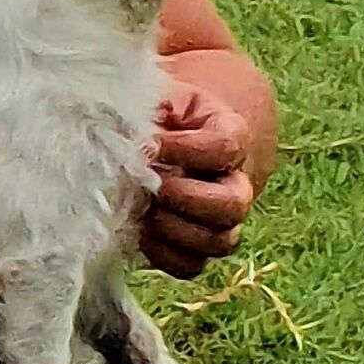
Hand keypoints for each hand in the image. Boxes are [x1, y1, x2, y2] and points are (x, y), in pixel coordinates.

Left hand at [142, 72, 253, 276]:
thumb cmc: (160, 114)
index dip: (188, 150)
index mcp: (230, 136)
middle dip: (187, 198)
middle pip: (233, 205)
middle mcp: (235, 183)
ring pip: (218, 242)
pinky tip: (141, 231)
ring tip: (145, 210)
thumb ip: (152, 106)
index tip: (153, 144)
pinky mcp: (196, 246)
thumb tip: (129, 129)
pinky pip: (190, 265)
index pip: (225, 148)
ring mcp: (220, 220)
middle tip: (154, 185)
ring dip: (175, 230)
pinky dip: (164, 254)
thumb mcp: (160, 97)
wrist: (167, 138)